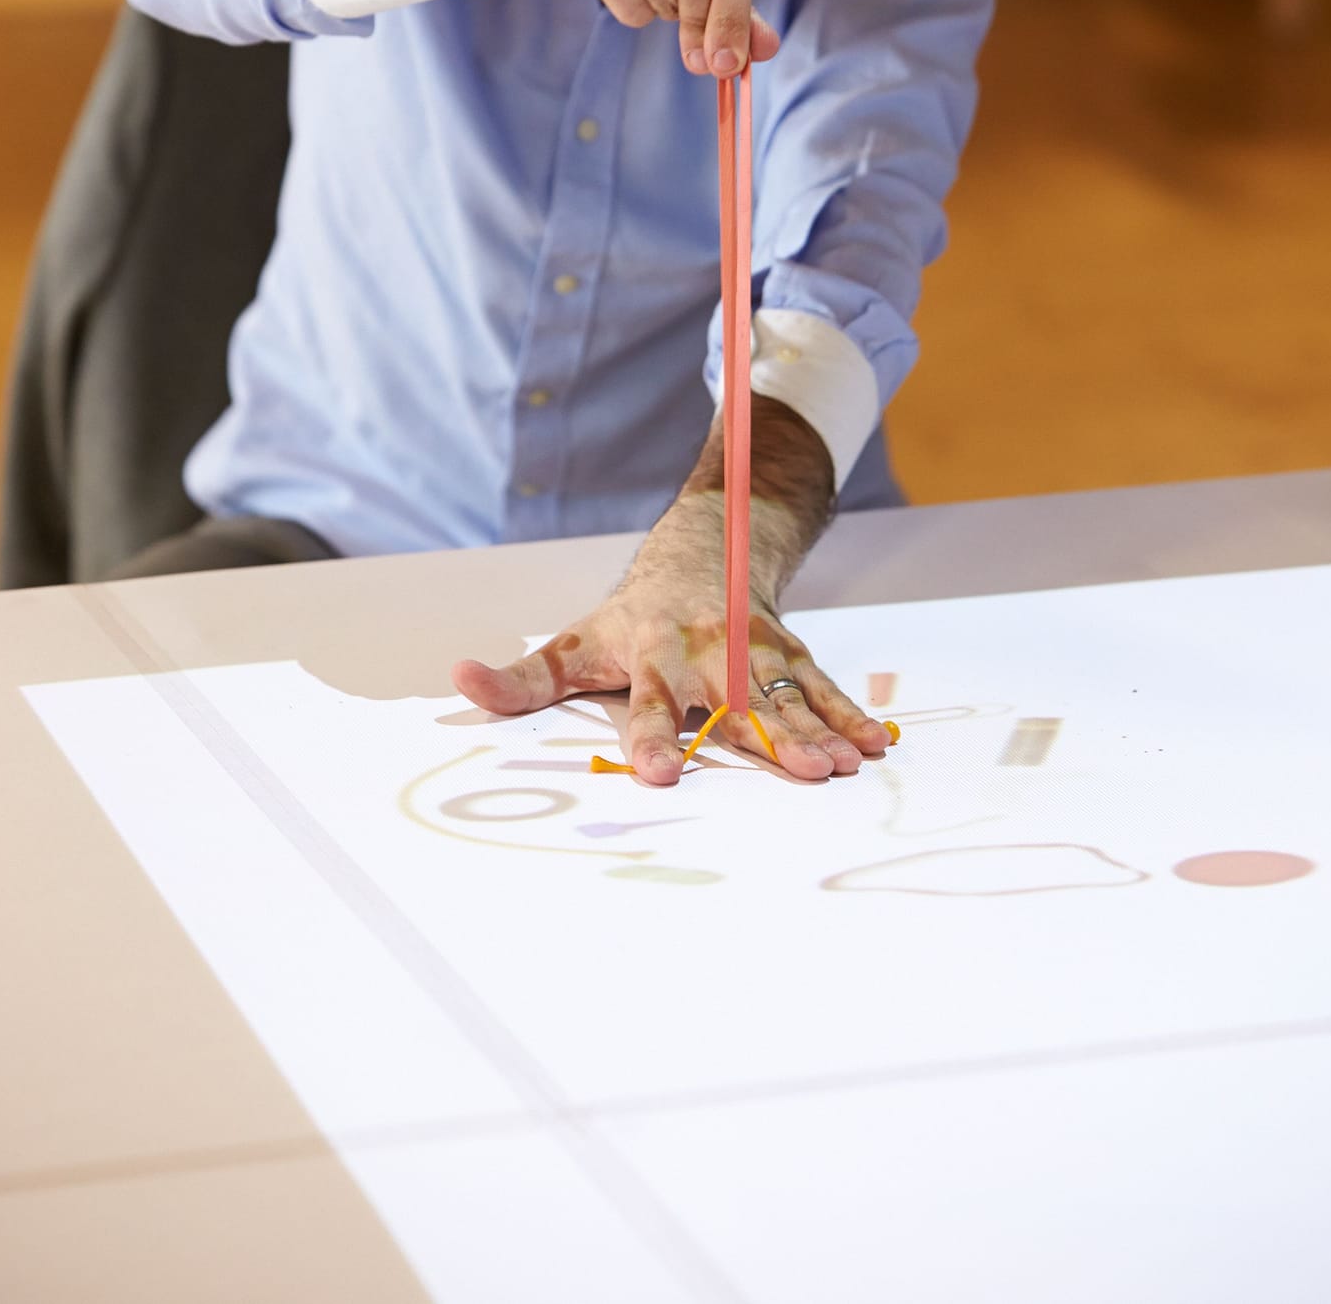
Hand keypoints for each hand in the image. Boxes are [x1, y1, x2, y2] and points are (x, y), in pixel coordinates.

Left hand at [452, 517, 891, 787]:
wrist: (701, 555)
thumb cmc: (627, 619)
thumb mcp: (571, 643)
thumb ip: (520, 681)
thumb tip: (457, 681)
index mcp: (651, 656)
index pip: (650, 703)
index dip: (654, 738)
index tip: (659, 774)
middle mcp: (708, 653)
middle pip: (737, 701)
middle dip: (768, 737)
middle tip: (798, 774)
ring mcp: (754, 652)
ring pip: (787, 695)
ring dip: (817, 729)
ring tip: (842, 767)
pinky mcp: (788, 655)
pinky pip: (821, 688)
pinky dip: (848, 715)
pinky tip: (872, 747)